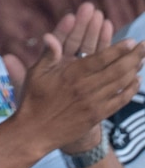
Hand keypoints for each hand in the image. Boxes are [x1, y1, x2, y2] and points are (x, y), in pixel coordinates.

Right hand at [7, 17, 141, 156]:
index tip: (131, 41)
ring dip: (134, 70)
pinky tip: (137, 81)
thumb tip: (50, 36)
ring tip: (142, 59)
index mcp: (70, 75)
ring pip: (121, 84)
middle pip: (117, 70)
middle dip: (133, 56)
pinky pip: (120, 101)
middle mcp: (85, 88)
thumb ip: (48, 54)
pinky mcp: (97, 115)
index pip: (101, 59)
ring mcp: (93, 103)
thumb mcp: (35, 74)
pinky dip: (131, 90)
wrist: (35, 131)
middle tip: (144, 46)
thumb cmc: (33, 99)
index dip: (118, 49)